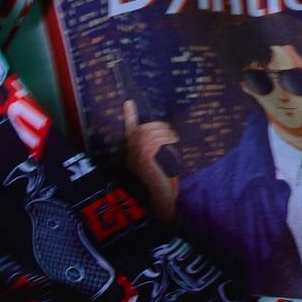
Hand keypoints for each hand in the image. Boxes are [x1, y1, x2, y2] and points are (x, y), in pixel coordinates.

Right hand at [122, 95, 181, 217]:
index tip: (129, 102)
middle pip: (142, 129)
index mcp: (132, 153)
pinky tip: (172, 141)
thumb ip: (158, 150)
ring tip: (173, 138)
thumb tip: (167, 134)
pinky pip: (153, 142)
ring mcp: (135, 158)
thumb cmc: (163, 182)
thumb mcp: (161, 162)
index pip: (128, 131)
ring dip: (164, 132)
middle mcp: (130, 155)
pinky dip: (164, 138)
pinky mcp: (143, 161)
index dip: (129, 116)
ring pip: (148, 134)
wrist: (163, 200)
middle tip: (171, 132)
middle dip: (158, 126)